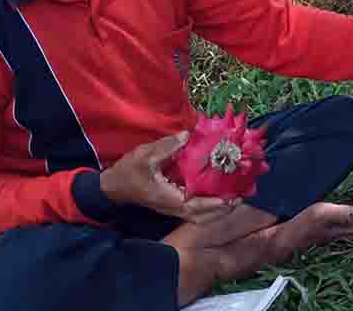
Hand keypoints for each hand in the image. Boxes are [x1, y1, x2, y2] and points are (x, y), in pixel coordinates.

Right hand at [100, 132, 237, 223]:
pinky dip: (208, 206)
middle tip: (240, 197)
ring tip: (234, 197)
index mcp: (169, 199)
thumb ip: (168, 146)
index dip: (214, 204)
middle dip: (222, 209)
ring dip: (217, 209)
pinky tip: (218, 193)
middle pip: (202, 216)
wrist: (112, 187)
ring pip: (199, 215)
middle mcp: (173, 207)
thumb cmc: (128, 172)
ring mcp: (173, 208)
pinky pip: (194, 210)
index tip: (231, 198)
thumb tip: (188, 136)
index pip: (196, 207)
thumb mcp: (145, 156)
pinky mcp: (172, 204)